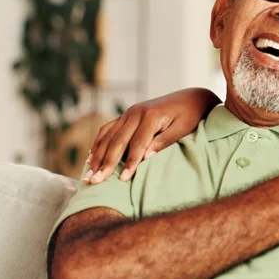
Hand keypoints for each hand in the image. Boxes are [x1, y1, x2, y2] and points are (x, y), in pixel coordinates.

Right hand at [85, 88, 220, 183]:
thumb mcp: (182, 129)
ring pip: (108, 136)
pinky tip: (91, 158)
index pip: (137, 144)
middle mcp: (135, 112)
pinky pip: (107, 129)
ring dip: (97, 156)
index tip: (122, 180)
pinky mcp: (126, 115)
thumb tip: (146, 158)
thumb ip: (164, 141)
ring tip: (88, 175)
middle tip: (95, 182)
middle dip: (106, 163)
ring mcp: (129, 113)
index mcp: (151, 116)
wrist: (191, 97)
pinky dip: (98, 144)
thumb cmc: (190, 115)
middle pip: (117, 141)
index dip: (130, 163)